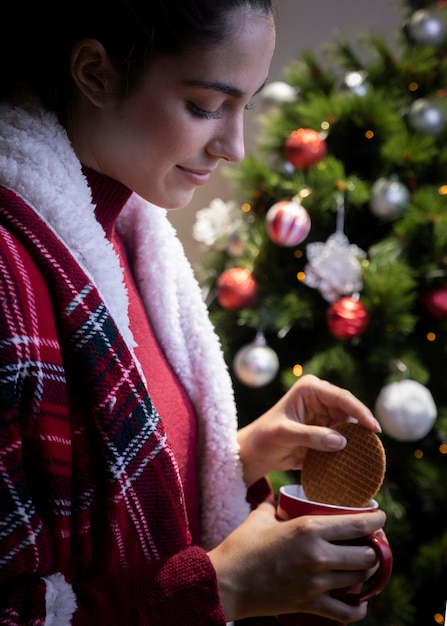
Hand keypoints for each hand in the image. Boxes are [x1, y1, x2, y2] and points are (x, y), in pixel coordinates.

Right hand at [208, 501, 385, 621]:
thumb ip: (277, 504)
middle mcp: (318, 555)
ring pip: (360, 579)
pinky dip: (357, 608)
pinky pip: (346, 612)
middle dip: (375, 548)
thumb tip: (283, 497)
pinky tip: (359, 602)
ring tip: (364, 565)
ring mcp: (316, 583)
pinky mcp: (310, 604)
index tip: (380, 516)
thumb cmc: (242, 546)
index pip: (357, 524)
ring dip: (366, 572)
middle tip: (372, 542)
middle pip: (367, 554)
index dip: (376, 520)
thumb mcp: (261, 516)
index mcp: (308, 528)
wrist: (227, 583)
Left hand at [237, 374, 380, 485]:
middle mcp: (320, 397)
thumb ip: (311, 437)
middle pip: (350, 410)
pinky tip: (357, 458)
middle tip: (374, 446)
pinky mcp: (326, 429)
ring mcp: (325, 413)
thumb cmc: (265, 438)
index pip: (341, 397)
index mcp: (310, 388)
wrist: (257, 452)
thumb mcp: (284, 435)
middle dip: (361, 427)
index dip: (360, 412)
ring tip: (367, 454)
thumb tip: (342, 441)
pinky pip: (344, 437)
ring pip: (350, 425)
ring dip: (357, 439)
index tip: (373, 428)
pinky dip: (350, 447)